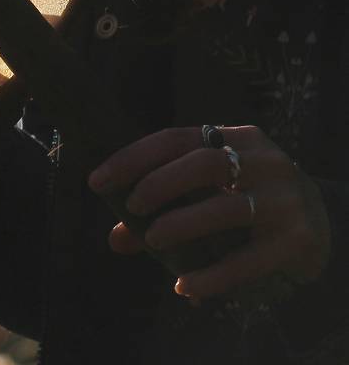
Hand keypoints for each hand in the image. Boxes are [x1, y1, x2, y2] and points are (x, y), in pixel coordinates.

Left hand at [87, 125, 332, 298]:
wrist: (327, 225)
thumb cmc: (251, 201)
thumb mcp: (213, 192)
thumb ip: (164, 207)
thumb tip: (115, 239)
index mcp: (237, 138)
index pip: (176, 137)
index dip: (133, 158)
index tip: (98, 181)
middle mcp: (264, 161)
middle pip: (203, 164)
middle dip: (158, 185)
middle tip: (131, 209)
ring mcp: (285, 200)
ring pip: (225, 208)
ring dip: (181, 225)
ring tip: (151, 240)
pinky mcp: (298, 240)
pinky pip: (248, 260)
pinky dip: (211, 275)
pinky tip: (183, 286)